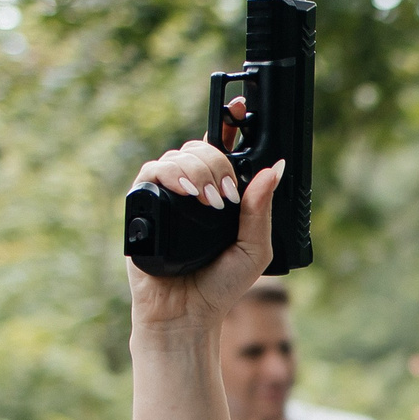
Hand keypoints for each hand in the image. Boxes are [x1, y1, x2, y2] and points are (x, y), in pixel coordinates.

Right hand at [126, 97, 282, 337]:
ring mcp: (167, 195)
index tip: (242, 105)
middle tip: (228, 195)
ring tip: (212, 202)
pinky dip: (172, 175)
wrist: (186, 314)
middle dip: (219, 162)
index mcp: (220, 193)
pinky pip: (152, 172)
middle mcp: (192, 189)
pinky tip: (188, 192)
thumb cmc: (220, 285)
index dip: (230, 122)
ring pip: (179, 155)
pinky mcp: (142, 205)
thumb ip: (262, 209)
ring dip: (199, 170)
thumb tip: (275, 168)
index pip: (223, 148)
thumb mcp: (254, 247)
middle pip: (202, 148)